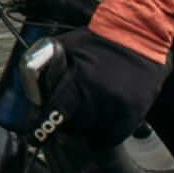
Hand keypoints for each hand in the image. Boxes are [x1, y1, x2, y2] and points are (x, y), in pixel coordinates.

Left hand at [35, 27, 166, 152]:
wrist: (139, 35)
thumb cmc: (99, 41)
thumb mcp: (65, 47)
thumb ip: (47, 68)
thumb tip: (34, 94)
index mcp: (79, 80)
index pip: (54, 114)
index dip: (42, 128)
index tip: (35, 137)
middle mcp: (99, 97)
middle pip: (73, 129)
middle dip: (65, 127)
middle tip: (65, 120)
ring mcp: (118, 107)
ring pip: (93, 135)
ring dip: (86, 131)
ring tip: (86, 114)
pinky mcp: (133, 113)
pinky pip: (114, 136)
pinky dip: (105, 133)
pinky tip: (103, 119)